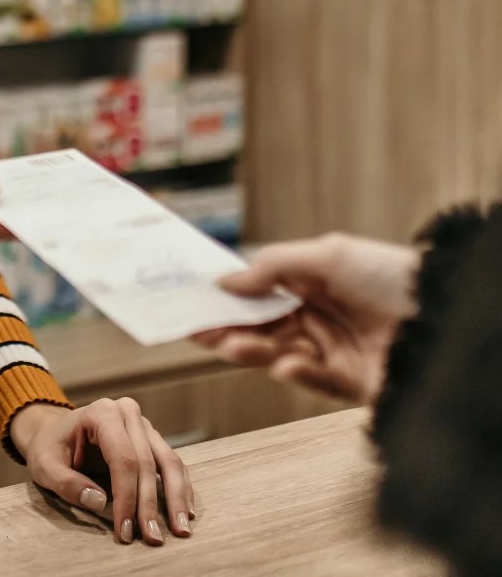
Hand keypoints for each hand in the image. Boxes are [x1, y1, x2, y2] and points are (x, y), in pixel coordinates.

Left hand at [10, 400, 193, 545]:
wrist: (55, 431)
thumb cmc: (50, 447)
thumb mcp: (44, 465)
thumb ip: (67, 483)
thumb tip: (99, 502)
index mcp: (101, 413)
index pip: (123, 458)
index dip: (127, 496)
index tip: (124, 531)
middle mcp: (127, 413)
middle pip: (147, 462)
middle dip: (150, 504)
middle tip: (152, 539)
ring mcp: (142, 424)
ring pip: (168, 461)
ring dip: (176, 497)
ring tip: (181, 529)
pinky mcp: (151, 438)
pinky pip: (172, 462)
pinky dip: (180, 487)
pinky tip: (185, 511)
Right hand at [196, 234, 419, 403]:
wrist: (442, 318)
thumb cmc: (389, 275)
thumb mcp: (328, 255)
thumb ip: (274, 266)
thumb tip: (227, 280)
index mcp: (313, 282)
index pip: (260, 292)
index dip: (229, 296)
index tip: (195, 299)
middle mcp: (319, 315)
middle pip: (263, 325)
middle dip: (229, 327)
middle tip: (196, 329)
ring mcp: (332, 349)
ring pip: (278, 352)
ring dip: (252, 349)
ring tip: (230, 345)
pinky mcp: (348, 382)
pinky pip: (311, 379)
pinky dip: (294, 372)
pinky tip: (285, 364)